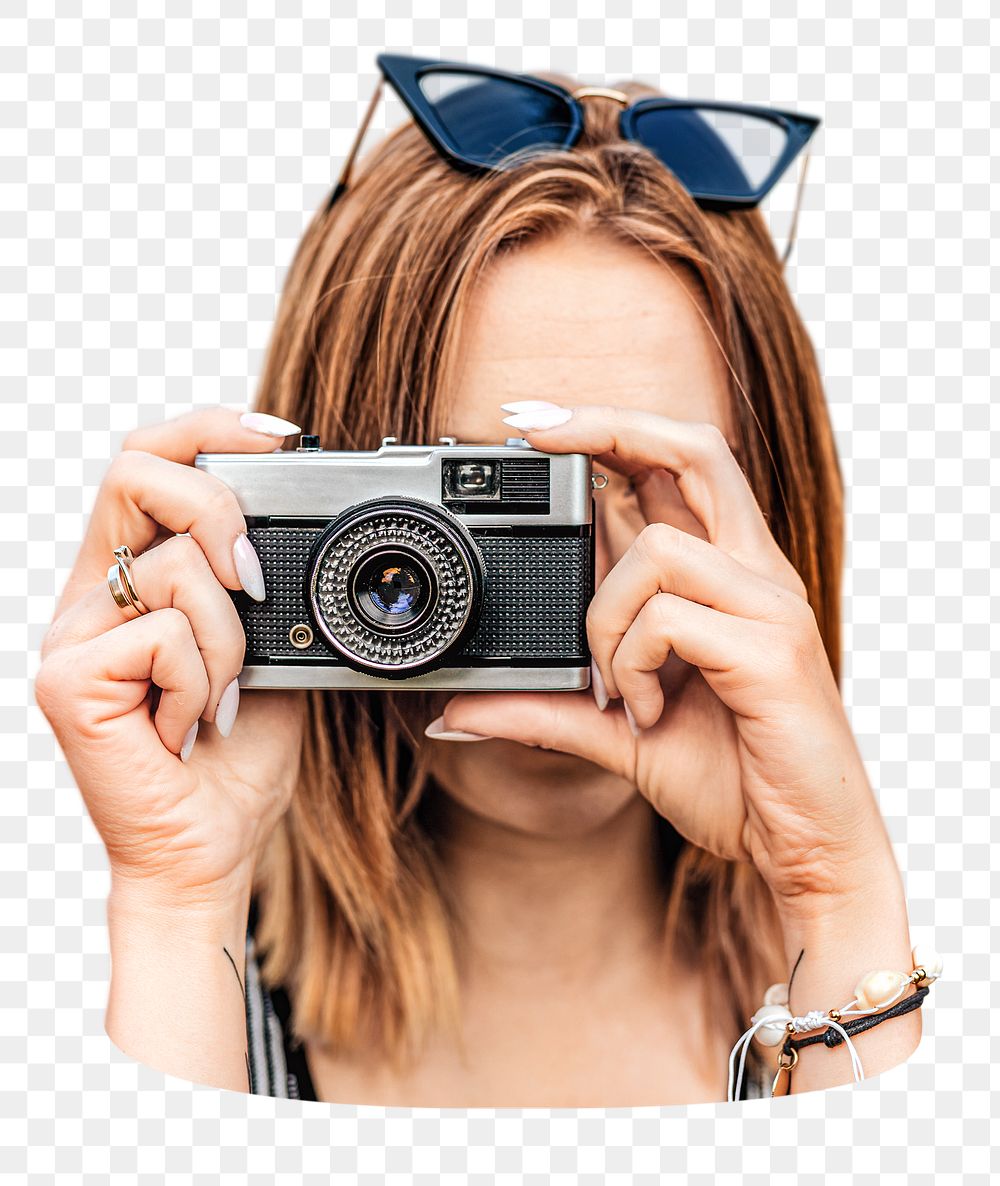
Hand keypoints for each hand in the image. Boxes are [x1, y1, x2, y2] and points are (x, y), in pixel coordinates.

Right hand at [36, 407, 306, 908]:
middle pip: (136, 472)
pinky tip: (190, 724)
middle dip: (216, 510)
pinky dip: (205, 681)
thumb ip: (256, 584)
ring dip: (231, 637)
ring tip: (224, 697)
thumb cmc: (235, 754)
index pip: (146, 462)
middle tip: (253, 578)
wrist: (210, 848)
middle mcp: (90, 597)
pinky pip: (163, 636)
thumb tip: (287, 521)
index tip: (280, 436)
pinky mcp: (66, 681)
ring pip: (171, 568)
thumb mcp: (264, 647)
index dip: (207, 428)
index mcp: (130, 578)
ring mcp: (70, 636)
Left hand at [432, 404, 899, 914]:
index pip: (680, 465)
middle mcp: (754, 573)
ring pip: (659, 548)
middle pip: (695, 449)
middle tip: (530, 428)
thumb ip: (543, 711)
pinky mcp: (773, 648)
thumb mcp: (617, 735)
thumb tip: (451, 713)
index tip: (534, 423)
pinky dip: (633, 666)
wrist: (807, 848)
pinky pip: (670, 619)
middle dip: (608, 424)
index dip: (613, 427)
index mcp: (727, 575)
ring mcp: (769, 604)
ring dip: (605, 618)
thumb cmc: (734, 779)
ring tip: (613, 689)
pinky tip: (645, 713)